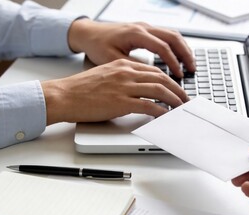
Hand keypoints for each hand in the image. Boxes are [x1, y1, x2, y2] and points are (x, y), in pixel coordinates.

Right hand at [41, 59, 188, 124]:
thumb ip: (122, 78)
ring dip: (173, 99)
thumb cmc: (80, 89)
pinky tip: (166, 115)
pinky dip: (161, 111)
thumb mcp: (105, 75)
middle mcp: (126, 72)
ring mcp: (124, 87)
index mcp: (122, 64)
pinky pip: (149, 105)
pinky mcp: (121, 102)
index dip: (169, 80)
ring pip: (159, 90)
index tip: (175, 87)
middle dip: (176, 89)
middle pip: (161, 78)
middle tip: (184, 98)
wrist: (64, 95)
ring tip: (180, 107)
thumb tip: (137, 90)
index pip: (153, 70)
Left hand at [68, 18, 195, 77]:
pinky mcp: (145, 30)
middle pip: (173, 37)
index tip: (179, 76)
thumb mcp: (112, 60)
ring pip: (172, 34)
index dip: (173, 63)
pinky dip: (176, 46)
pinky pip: (166, 35)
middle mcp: (143, 27)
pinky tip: (178, 58)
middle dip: (185, 54)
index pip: (162, 47)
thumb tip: (150, 79)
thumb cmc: (97, 45)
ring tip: (190, 65)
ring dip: (183, 49)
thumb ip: (132, 68)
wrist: (88, 33)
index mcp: (136, 34)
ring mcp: (145, 27)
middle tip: (193, 69)